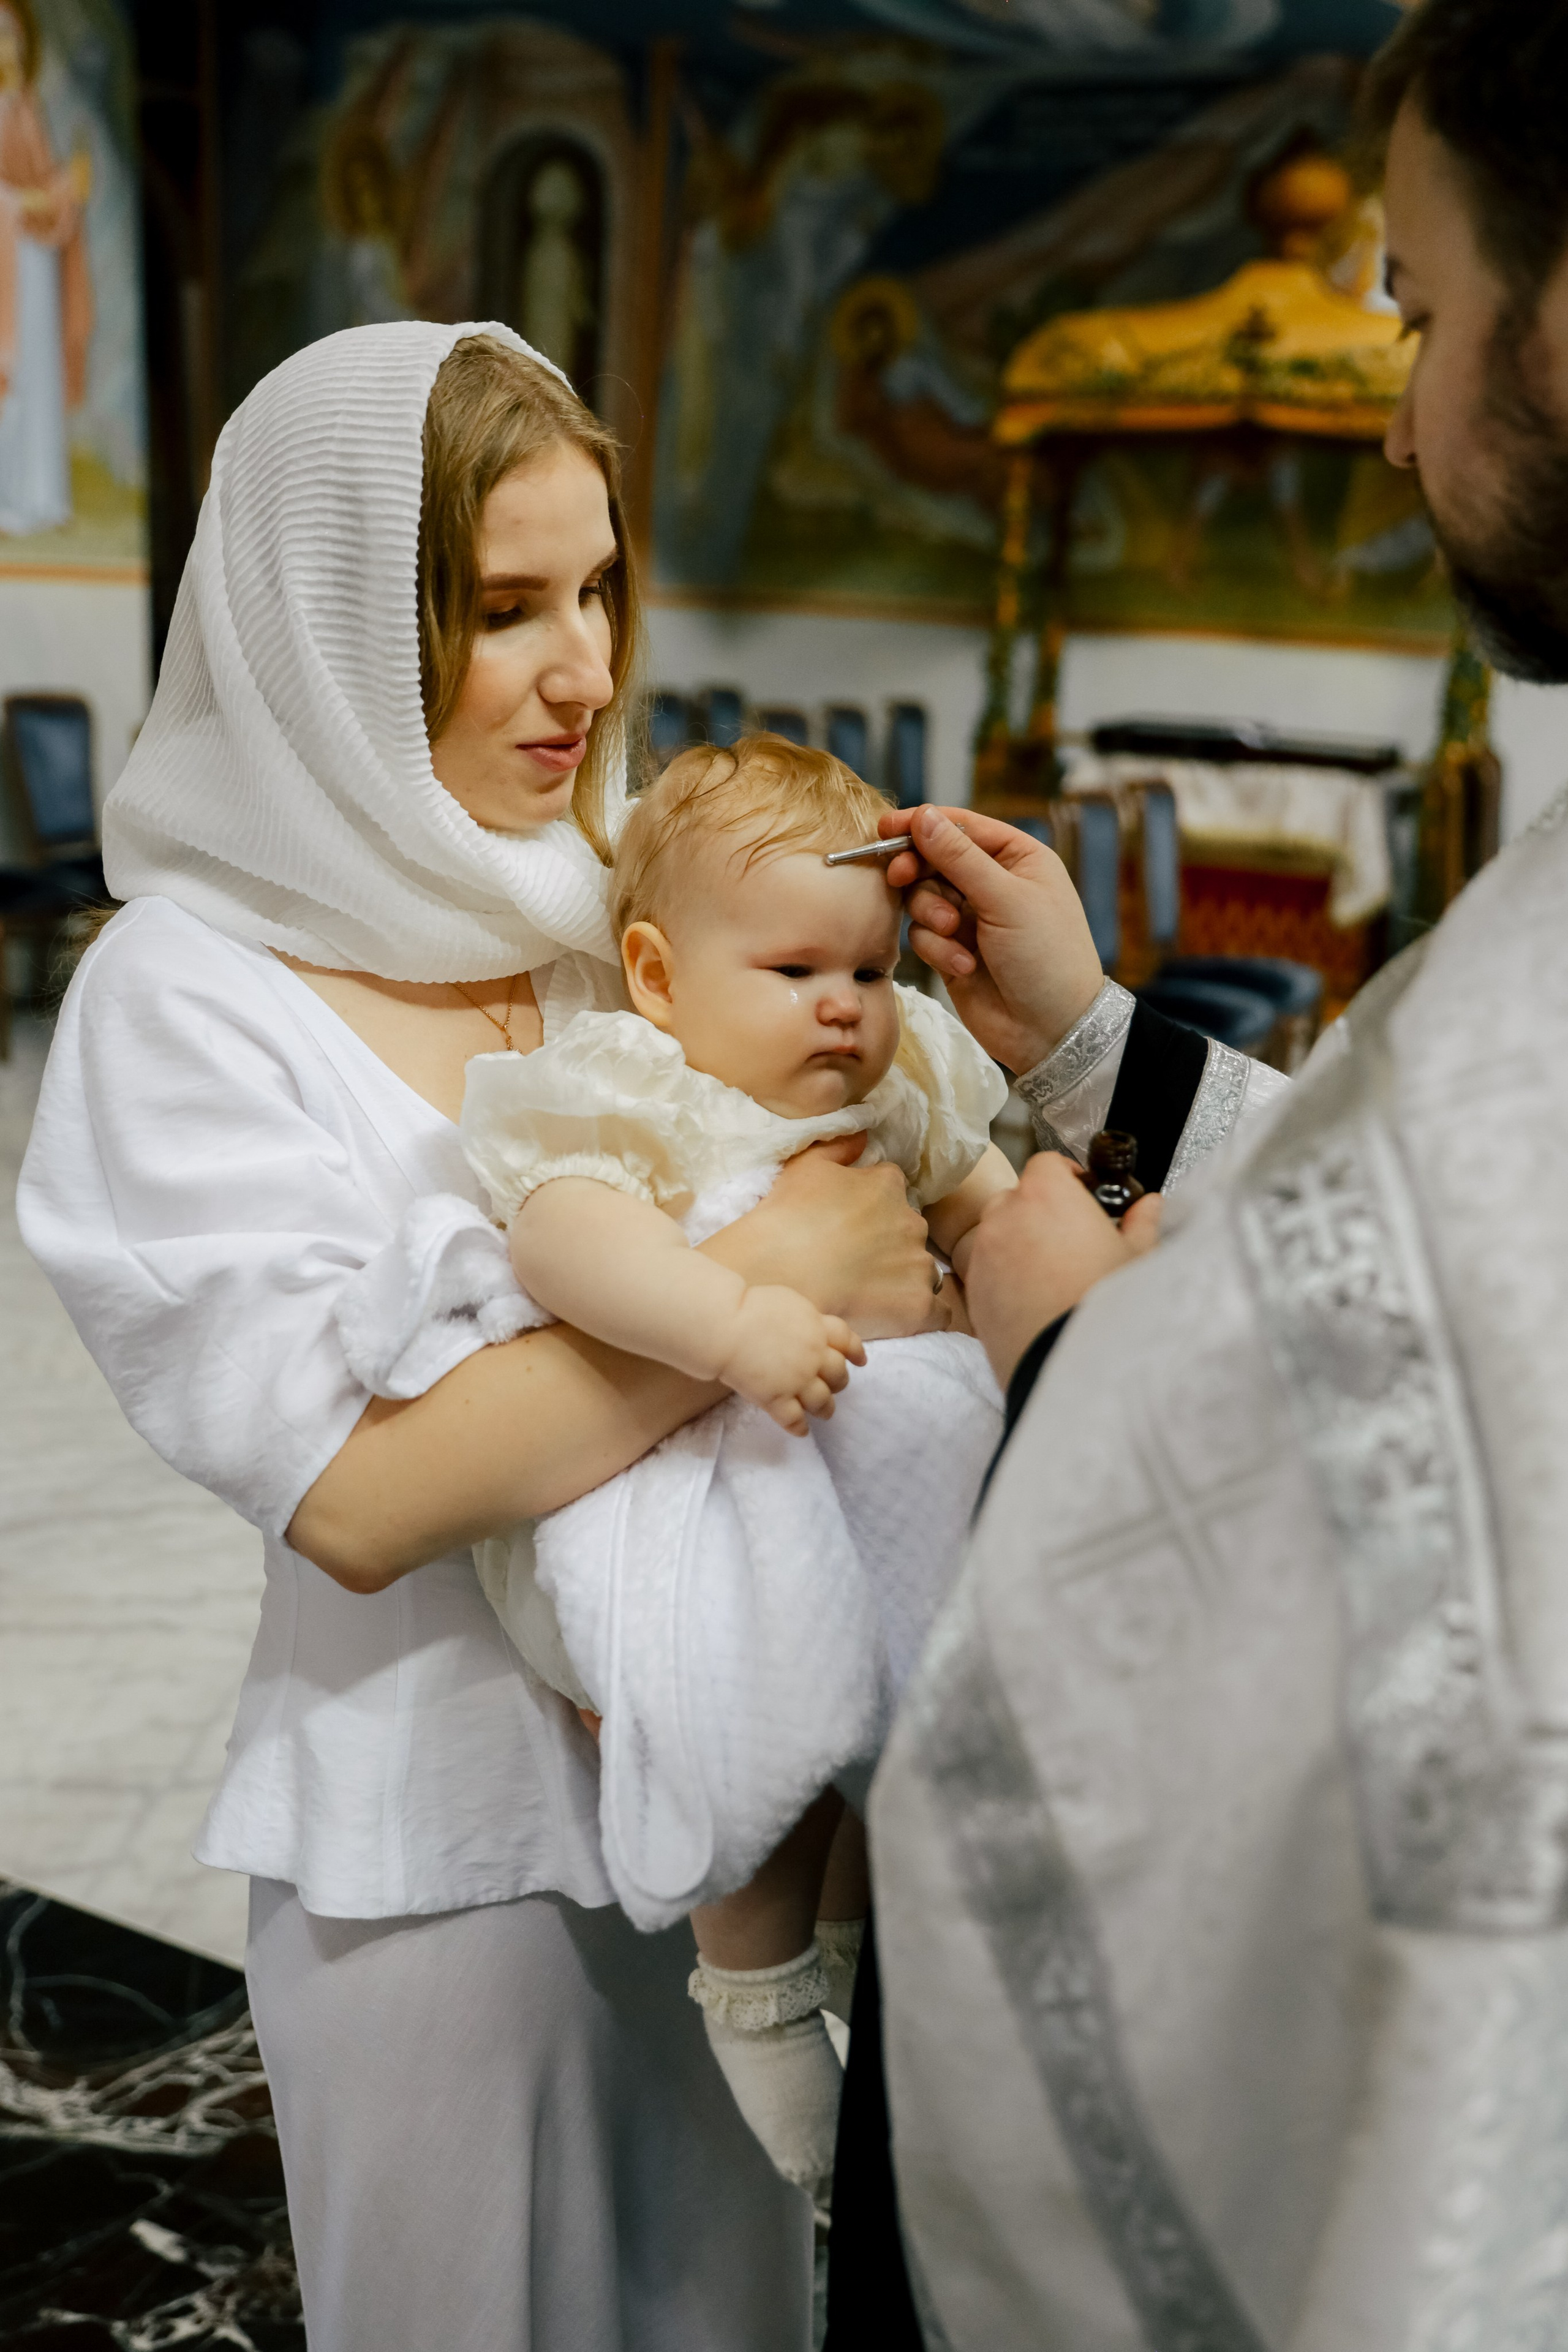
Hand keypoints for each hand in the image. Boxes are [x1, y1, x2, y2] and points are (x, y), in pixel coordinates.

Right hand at [703, 1135, 951, 1339]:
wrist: (778, 1275)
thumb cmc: (786, 1218)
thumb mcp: (805, 1165)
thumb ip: (840, 1146)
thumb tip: (865, 1136)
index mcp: (887, 1185)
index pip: (893, 1191)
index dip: (872, 1209)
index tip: (851, 1225)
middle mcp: (912, 1221)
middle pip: (910, 1231)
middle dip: (890, 1244)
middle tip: (855, 1262)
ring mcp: (919, 1265)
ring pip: (924, 1269)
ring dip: (906, 1278)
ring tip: (870, 1294)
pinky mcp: (919, 1306)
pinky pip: (939, 1312)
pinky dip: (925, 1314)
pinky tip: (899, 1317)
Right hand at [716, 1286, 865, 1434]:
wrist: (725, 1325)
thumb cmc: (749, 1306)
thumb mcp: (790, 1302)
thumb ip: (806, 1319)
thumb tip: (811, 1326)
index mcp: (817, 1328)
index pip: (846, 1341)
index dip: (855, 1351)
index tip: (860, 1360)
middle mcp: (813, 1356)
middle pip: (838, 1373)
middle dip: (839, 1382)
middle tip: (835, 1386)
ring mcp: (797, 1380)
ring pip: (822, 1401)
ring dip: (826, 1409)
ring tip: (825, 1413)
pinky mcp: (777, 1399)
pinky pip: (794, 1419)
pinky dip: (800, 1427)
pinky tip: (801, 1431)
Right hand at [878, 804, 1103, 1073]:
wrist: (1052, 1031)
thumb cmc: (1046, 957)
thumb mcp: (1006, 899)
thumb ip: (960, 858)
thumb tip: (924, 815)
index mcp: (1017, 858)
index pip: (962, 827)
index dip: (923, 824)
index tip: (886, 826)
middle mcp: (993, 883)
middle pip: (934, 859)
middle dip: (919, 871)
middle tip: (900, 877)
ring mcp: (971, 918)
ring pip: (923, 898)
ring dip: (932, 915)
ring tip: (955, 934)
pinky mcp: (953, 951)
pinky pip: (924, 936)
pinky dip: (938, 949)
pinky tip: (964, 966)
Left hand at [964, 1150, 1161, 1388]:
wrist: (1071, 1366)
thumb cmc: (1108, 1305)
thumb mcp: (1138, 1258)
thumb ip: (1143, 1223)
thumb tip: (1150, 1205)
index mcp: (1046, 1195)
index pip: (1048, 1164)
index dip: (1067, 1176)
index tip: (1082, 1195)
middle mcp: (1005, 1216)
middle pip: (1018, 1197)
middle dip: (1041, 1211)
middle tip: (1071, 1239)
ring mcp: (983, 1253)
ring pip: (998, 1234)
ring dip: (1019, 1243)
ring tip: (1052, 1274)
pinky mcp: (973, 1292)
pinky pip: (987, 1269)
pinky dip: (1004, 1275)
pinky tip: (1033, 1300)